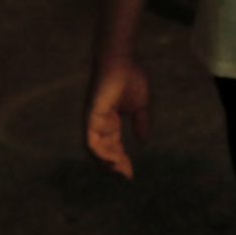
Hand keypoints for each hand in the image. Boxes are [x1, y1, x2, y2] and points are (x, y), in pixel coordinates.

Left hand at [85, 57, 152, 178]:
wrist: (122, 60)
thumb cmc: (130, 77)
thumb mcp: (141, 105)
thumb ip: (142, 123)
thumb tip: (145, 142)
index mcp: (108, 122)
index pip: (112, 147)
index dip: (120, 161)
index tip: (130, 173)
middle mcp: (98, 124)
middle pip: (102, 152)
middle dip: (114, 165)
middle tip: (127, 175)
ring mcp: (93, 120)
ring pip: (95, 149)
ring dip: (106, 162)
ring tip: (120, 169)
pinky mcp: (91, 115)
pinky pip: (91, 139)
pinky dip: (100, 152)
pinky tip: (111, 159)